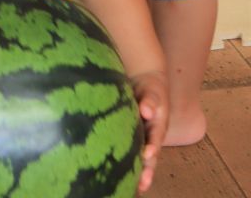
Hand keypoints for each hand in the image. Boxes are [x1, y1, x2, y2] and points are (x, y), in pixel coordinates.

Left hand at [130, 70, 167, 193]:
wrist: (142, 81)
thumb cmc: (150, 88)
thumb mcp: (153, 91)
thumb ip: (151, 100)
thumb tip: (147, 111)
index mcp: (158, 126)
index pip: (155, 139)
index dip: (152, 148)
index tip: (147, 156)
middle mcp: (149, 136)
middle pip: (148, 156)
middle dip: (145, 170)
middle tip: (141, 186)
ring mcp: (138, 136)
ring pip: (136, 156)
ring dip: (133, 171)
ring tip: (128, 188)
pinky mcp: (125, 133)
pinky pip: (124, 148)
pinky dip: (120, 160)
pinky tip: (109, 170)